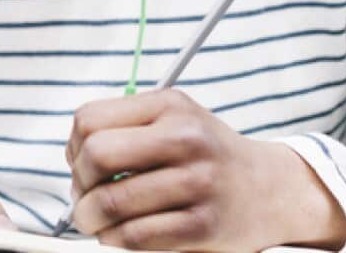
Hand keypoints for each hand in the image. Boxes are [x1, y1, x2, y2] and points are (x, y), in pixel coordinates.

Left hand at [65, 88, 345, 251]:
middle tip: (83, 197)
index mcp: (170, 106)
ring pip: (110, 202)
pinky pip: (134, 237)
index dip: (73, 146)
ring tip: (95, 220)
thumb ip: (126, 125)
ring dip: (89, 218)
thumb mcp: (175, 118)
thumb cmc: (210, 154)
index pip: (90, 119)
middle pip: (96, 156)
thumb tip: (73, 153)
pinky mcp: (201, 225)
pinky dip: (114, 240)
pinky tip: (118, 235)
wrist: (272, 189)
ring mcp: (196, 182)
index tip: (79, 163)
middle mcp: (184, 138)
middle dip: (78, 184)